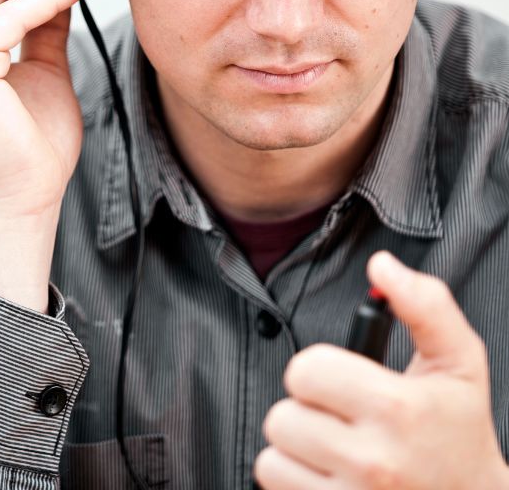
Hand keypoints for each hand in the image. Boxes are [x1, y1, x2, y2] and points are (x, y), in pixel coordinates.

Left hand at [254, 251, 508, 489]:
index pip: (306, 370)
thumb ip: (425, 303)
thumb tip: (382, 264)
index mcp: (398, 408)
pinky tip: (329, 477)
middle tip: (340, 416)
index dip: (319, 370)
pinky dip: (294, 481)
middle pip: (282, 415)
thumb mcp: (459, 361)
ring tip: (335, 448)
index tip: (341, 380)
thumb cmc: (459, 429)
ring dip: (296, 449)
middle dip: (306, 409)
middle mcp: (373, 462)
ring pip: (272, 456)